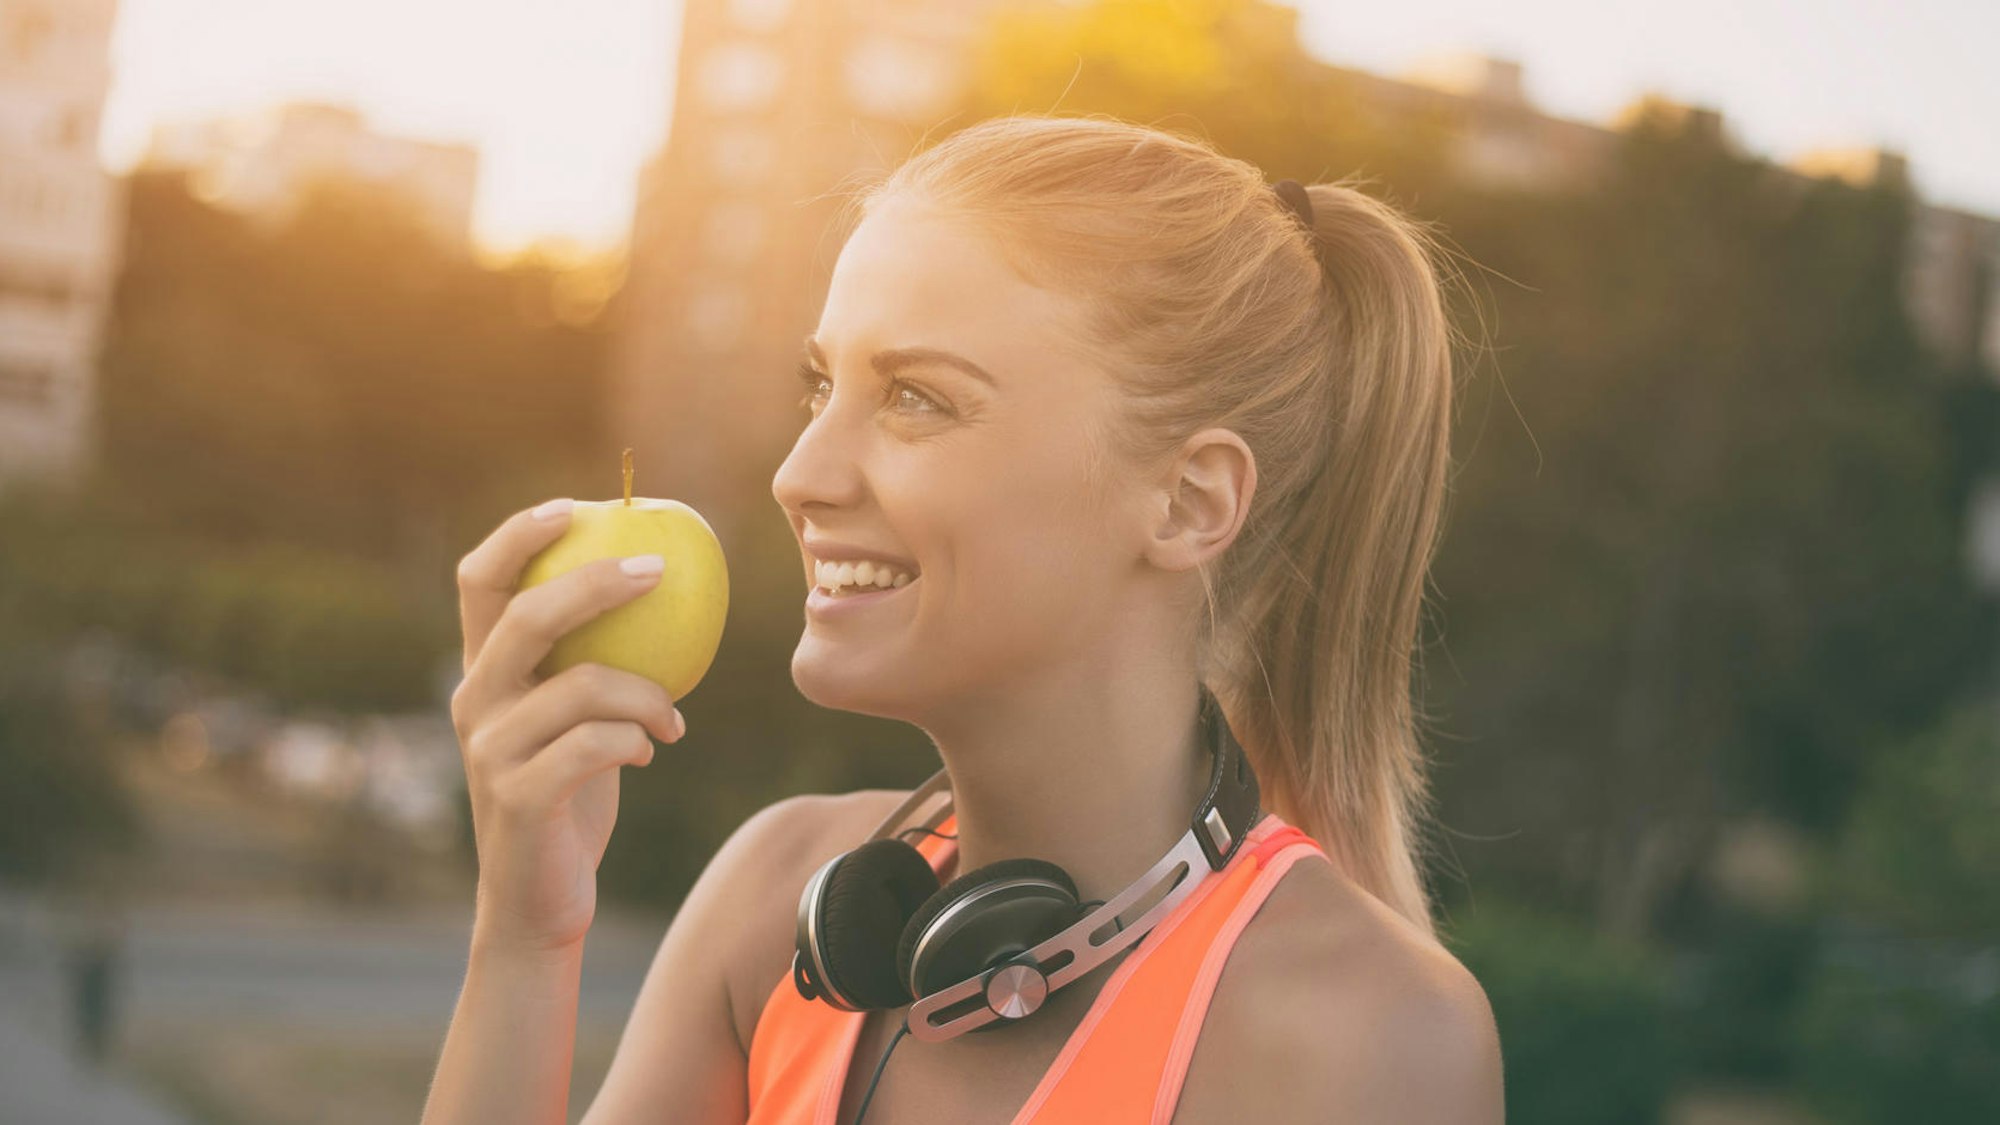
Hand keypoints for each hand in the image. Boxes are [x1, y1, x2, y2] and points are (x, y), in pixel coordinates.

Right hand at [449, 498, 686, 954]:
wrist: (540, 903)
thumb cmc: (571, 798)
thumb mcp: (578, 720)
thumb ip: (592, 664)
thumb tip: (664, 592)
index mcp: (484, 673)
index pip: (478, 581)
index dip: (518, 534)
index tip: (575, 506)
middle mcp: (473, 702)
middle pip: (525, 614)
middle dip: (596, 582)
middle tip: (660, 570)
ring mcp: (488, 751)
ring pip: (579, 684)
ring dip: (646, 692)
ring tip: (672, 718)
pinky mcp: (516, 797)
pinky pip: (593, 744)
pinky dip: (635, 737)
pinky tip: (652, 750)